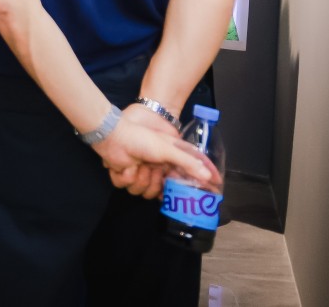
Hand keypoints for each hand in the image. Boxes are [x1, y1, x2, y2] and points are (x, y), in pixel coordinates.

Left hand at [92, 105, 215, 198]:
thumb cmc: (142, 138)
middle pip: (167, 190)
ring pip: (146, 192)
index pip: (191, 171)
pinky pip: (130, 188)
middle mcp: (159, 168)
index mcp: (170, 158)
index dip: (203, 181)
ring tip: (139, 165)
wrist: (114, 136)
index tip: (214, 190)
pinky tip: (127, 166)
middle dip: (159, 183)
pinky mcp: (127, 177)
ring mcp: (143, 173)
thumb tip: (207, 176)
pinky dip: (127, 177)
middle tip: (158, 175)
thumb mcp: (167, 148)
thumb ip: (188, 163)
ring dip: (141, 179)